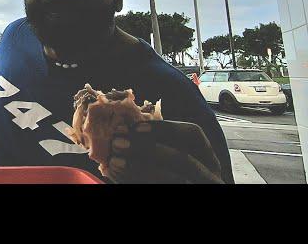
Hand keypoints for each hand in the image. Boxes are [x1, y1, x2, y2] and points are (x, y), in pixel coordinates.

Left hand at [106, 120, 223, 183]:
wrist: (166, 184)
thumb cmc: (166, 171)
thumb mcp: (168, 155)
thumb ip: (152, 143)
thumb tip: (123, 129)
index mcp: (207, 157)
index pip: (193, 134)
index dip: (164, 128)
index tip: (135, 127)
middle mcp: (209, 175)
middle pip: (182, 158)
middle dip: (147, 148)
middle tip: (118, 143)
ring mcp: (198, 187)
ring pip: (174, 178)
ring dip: (139, 168)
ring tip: (114, 161)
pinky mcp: (185, 199)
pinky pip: (158, 190)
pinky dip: (134, 182)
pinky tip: (116, 175)